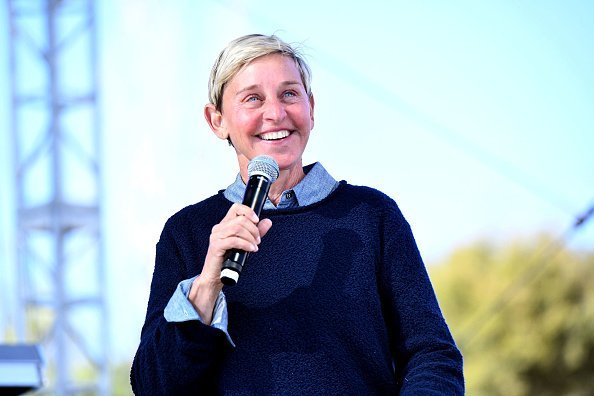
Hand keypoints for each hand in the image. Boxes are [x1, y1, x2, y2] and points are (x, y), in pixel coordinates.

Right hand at [189, 203, 271, 323]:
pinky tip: (250, 250)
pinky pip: (234, 240)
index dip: (248, 211)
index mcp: (225, 224)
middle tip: (258, 240)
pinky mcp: (216, 246)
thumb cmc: (229, 260)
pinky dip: (245, 244)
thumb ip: (256, 232)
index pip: (236, 207)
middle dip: (254, 229)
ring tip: (254, 246)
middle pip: (240, 219)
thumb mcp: (245, 243)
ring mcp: (216, 236)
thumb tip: (268, 221)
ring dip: (250, 237)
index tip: (257, 220)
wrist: (215, 276)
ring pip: (237, 228)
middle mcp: (219, 228)